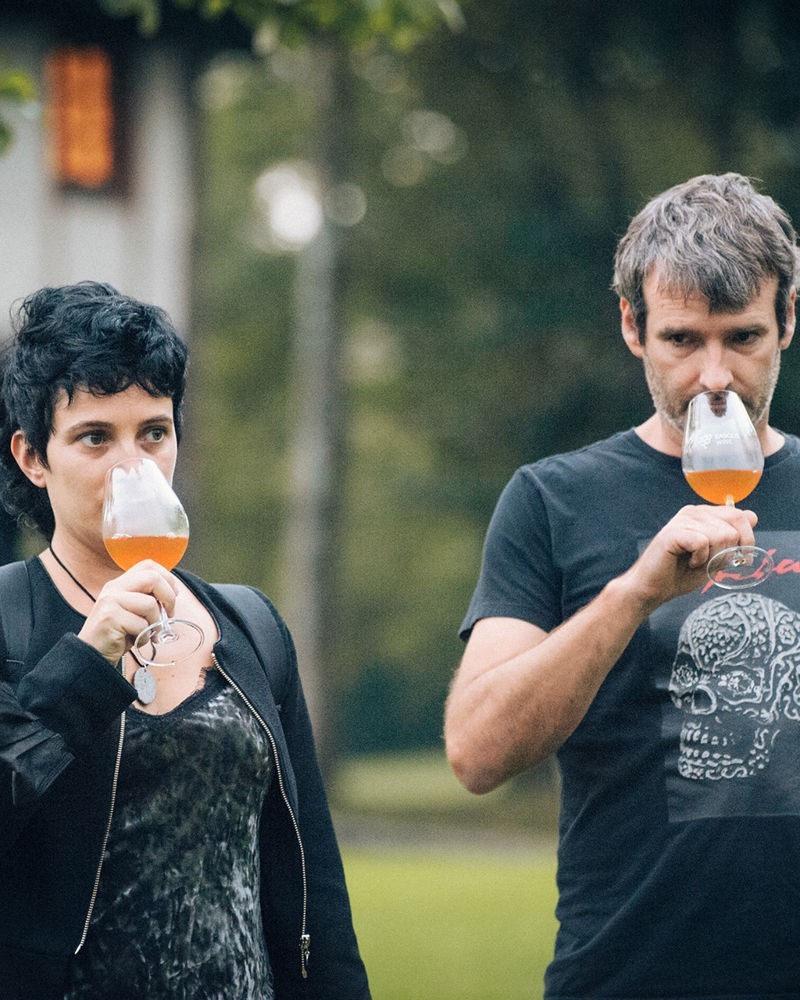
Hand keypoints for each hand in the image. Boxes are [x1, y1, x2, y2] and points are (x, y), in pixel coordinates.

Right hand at [77, 561, 178, 664]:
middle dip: (169, 597)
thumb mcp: (132, 610)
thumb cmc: (117, 634)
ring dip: (154, 623)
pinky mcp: (110, 618)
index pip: (148, 565)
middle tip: (168, 615)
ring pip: (149, 604)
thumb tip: (173, 594)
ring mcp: (110, 601)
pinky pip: (141, 624)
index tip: (174, 595)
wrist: (91, 655)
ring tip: (146, 633)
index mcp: (120, 583)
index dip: (167, 578)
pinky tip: (135, 640)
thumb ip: (146, 598)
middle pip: (152, 578)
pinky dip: (144, 636)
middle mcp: (114, 588)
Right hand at [625, 503, 758, 609]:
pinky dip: (700, 559)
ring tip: (696, 563)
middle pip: (735, 523)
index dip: (747, 539)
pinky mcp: (673, 532)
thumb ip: (732, 538)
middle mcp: (694, 512)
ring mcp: (683, 520)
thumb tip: (752, 517)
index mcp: (705, 515)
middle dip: (731, 549)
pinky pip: (703, 543)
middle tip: (714, 563)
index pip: (741, 515)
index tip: (740, 558)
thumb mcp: (715, 556)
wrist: (653, 589)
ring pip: (721, 535)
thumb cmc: (681, 574)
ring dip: (713, 557)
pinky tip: (688, 562)